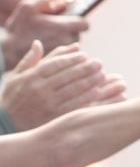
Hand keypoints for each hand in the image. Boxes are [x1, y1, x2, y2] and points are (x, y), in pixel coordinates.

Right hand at [0, 0, 87, 66]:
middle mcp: (67, 40)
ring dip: (66, 41)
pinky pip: (67, 54)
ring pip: (73, 45)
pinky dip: (62, 50)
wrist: (10, 51)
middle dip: (70, 31)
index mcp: (63, 27)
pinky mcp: (60, 60)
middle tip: (56, 30)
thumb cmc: (19, 29)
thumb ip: (41, 0)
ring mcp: (64, 51)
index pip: (85, 24)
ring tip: (50, 38)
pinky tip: (48, 46)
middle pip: (78, 34)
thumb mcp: (26, 9)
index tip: (71, 21)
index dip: (79, 21)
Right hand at [0, 41, 125, 129]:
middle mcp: (39, 89)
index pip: (55, 64)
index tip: (84, 55)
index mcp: (31, 77)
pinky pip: (74, 105)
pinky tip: (98, 91)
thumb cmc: (13, 98)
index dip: (71, 59)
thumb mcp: (16, 77)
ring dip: (90, 81)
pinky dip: (87, 98)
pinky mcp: (54, 117)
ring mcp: (48, 104)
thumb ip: (29, 60)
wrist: (6, 124)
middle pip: (67, 75)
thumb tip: (38, 42)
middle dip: (85, 68)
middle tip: (99, 63)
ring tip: (102, 75)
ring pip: (73, 89)